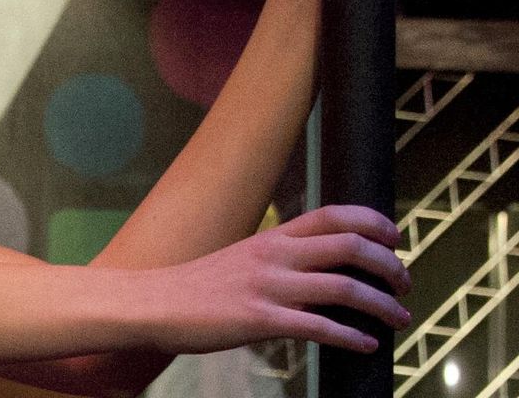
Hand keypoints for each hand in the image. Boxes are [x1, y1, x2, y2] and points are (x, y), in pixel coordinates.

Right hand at [148, 205, 410, 353]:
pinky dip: (351, 337)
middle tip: (405, 283)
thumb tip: (314, 264)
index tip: (396, 237)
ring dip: (382, 304)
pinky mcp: (260, 320)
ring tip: (399, 318)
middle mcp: (274, 255)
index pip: (332, 215)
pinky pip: (318, 327)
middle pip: (349, 246)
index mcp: (271, 237)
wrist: (154, 303)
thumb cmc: (197, 286)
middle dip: (389, 265)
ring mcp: (268, 287)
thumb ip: (276, 256)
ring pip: (343, 288)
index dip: (372, 222)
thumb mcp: (241, 257)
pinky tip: (366, 345)